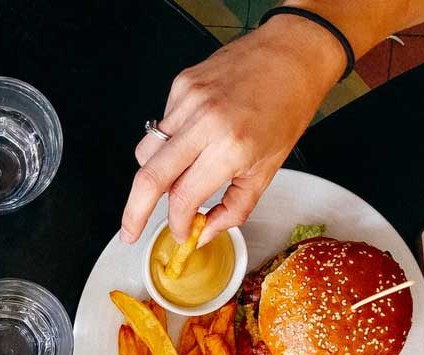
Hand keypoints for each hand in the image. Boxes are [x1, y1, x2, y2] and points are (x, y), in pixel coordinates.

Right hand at [119, 17, 342, 244]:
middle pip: (149, 178)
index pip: (183, 198)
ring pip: (146, 152)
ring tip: (175, 178)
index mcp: (230, 147)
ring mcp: (188, 100)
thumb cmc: (287, 108)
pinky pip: (160, 126)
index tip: (180, 232)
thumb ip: (234, 208)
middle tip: (130, 232)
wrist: (293, 54)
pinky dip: (168, 143)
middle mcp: (204, 122)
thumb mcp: (268, 169)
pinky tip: (193, 138)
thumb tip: (205, 232)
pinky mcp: (181, 85)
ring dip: (153, 175)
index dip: (177, 223)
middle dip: (134, 213)